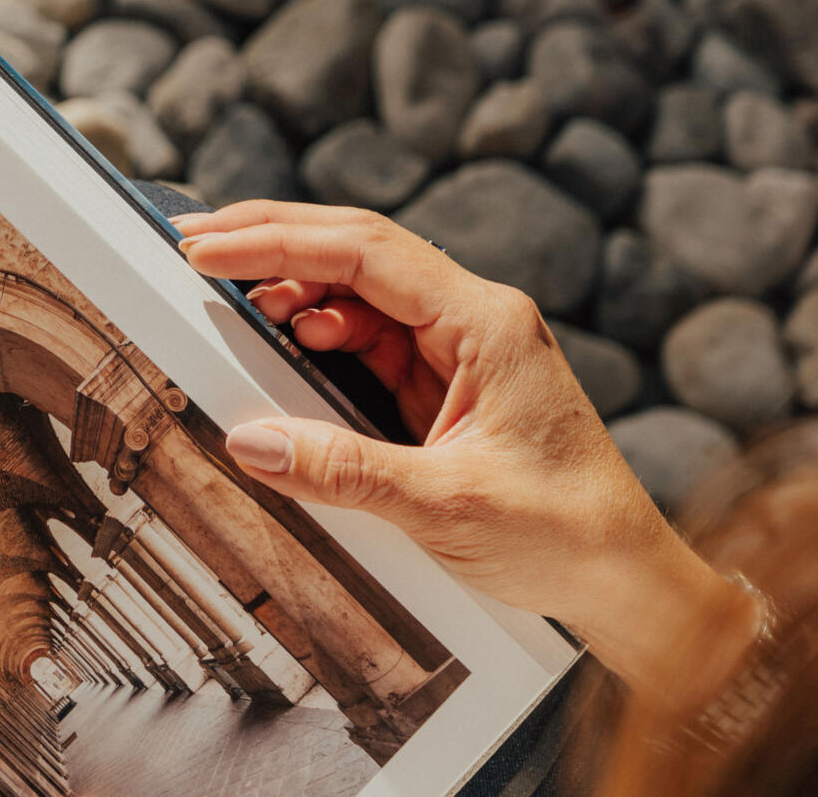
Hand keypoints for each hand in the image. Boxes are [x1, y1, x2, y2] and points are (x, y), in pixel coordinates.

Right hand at [174, 201, 754, 699]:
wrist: (623, 576)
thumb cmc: (566, 532)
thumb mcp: (446, 504)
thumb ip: (342, 470)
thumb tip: (251, 442)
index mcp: (486, 321)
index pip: (366, 252)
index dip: (278, 242)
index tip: (207, 249)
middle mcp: (474, 319)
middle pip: (359, 252)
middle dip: (274, 242)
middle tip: (195, 244)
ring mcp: (460, 349)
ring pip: (360, 294)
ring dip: (294, 290)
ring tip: (228, 296)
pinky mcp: (447, 385)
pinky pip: (370, 343)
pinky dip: (319, 339)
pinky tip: (285, 346)